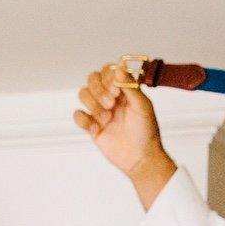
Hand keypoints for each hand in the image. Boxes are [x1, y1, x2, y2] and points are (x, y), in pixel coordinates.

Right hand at [74, 60, 176, 205]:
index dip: (108, 77)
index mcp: (124, 89)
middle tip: (111, 104)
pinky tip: (97, 130)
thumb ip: (130, 86)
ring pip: (83, 93)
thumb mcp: (143, 106)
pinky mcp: (91, 125)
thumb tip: (120, 67)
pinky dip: (84, 121)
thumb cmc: (146, 132)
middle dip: (99, 90)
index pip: (108, 70)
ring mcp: (100, 110)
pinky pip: (78, 115)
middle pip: (92, 78)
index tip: (117, 91)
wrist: (140, 158)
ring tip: (106, 119)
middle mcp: (111, 97)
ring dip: (93, 105)